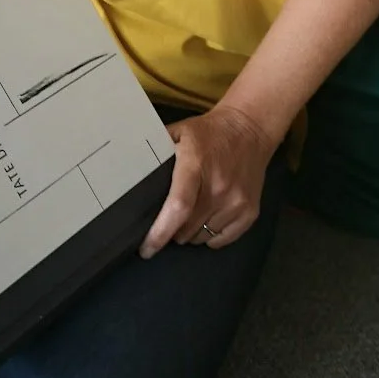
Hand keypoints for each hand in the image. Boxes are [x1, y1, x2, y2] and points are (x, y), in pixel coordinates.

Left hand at [139, 104, 276, 257]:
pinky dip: (209, 235)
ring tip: (189, 212)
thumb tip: (128, 168)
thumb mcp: (178, 132)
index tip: (146, 248)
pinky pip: (221, 239)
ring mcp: (236, 201)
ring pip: (201, 237)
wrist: (250, 129)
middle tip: (167, 218)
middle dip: (171, 231)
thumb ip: (156, 150)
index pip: (178, 206)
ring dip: (190, 232)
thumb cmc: (208, 132)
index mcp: (196, 164)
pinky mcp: (250, 212)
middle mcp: (219, 186)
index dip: (160, 232)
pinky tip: (206, 217)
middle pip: (187, 228)